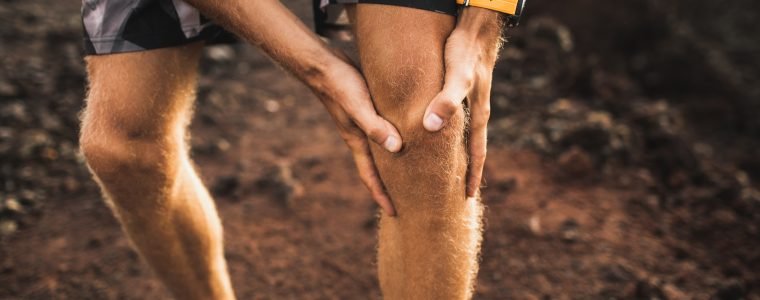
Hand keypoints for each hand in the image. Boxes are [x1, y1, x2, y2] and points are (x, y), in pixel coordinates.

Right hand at [313, 54, 401, 215]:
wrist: (322, 63)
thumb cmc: (340, 84)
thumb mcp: (359, 105)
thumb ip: (375, 126)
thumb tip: (397, 149)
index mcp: (357, 141)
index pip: (370, 177)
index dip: (382, 196)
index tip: (395, 214)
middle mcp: (360, 137)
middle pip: (377, 169)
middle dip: (390, 186)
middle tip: (409, 201)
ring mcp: (363, 124)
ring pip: (382, 151)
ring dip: (394, 164)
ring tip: (414, 173)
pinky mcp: (368, 110)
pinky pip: (384, 132)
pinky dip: (395, 141)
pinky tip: (408, 137)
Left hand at [422, 8, 502, 197]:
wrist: (476, 28)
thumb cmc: (465, 51)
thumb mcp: (456, 77)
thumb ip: (445, 101)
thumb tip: (430, 127)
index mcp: (478, 115)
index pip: (478, 153)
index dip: (473, 176)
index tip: (468, 197)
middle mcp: (476, 111)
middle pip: (472, 149)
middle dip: (466, 171)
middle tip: (456, 194)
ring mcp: (471, 102)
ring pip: (464, 135)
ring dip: (458, 154)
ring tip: (447, 171)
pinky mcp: (461, 91)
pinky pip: (456, 120)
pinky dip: (450, 134)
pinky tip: (439, 135)